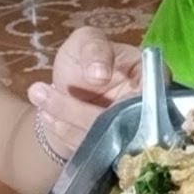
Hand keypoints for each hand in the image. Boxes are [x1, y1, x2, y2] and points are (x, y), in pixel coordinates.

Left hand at [28, 27, 142, 155]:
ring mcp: (129, 134)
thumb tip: (99, 75)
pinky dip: (65, 133)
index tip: (95, 78)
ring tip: (38, 95)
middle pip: (126, 119)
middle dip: (83, 109)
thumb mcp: (87, 42)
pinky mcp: (109, 151)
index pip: (155, 89)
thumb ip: (95, 50)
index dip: (131, 91)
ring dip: (68, 118)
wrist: (68, 88)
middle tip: (45, 93)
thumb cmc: (84, 57)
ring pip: (104, 136)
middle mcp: (145, 109)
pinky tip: (47, 116)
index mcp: (149, 77)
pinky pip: (91, 149)